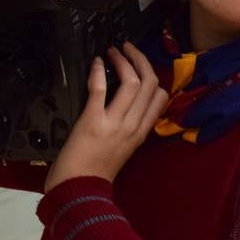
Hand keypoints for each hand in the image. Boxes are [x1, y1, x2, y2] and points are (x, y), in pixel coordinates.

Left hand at [44, 42, 168, 192]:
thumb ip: (129, 128)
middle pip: (149, 83)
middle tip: (128, 48)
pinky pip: (100, 88)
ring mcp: (115, 123)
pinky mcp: (93, 121)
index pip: (161, 97)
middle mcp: (133, 126)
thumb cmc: (96, 173)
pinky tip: (96, 63)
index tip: (140, 66)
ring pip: (131, 81)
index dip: (153, 75)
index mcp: (141, 133)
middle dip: (140, 59)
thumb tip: (126, 105)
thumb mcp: (124, 150)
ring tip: (113, 51)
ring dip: (122, 60)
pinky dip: (99, 71)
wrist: (78, 191)